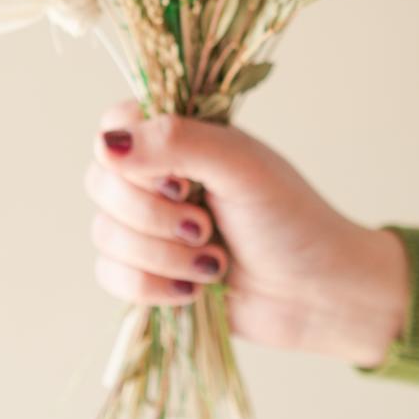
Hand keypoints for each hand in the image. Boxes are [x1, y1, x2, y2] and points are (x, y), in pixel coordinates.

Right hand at [85, 102, 408, 367]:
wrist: (318, 295)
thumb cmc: (291, 219)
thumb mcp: (241, 166)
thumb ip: (176, 142)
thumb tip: (107, 143)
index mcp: (179, 136)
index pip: (115, 123)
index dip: (133, 157)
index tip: (182, 182)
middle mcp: (157, 175)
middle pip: (100, 182)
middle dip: (153, 217)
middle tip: (205, 225)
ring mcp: (149, 225)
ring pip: (104, 233)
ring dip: (162, 256)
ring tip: (214, 261)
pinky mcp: (147, 271)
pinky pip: (109, 274)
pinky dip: (152, 286)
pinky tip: (195, 288)